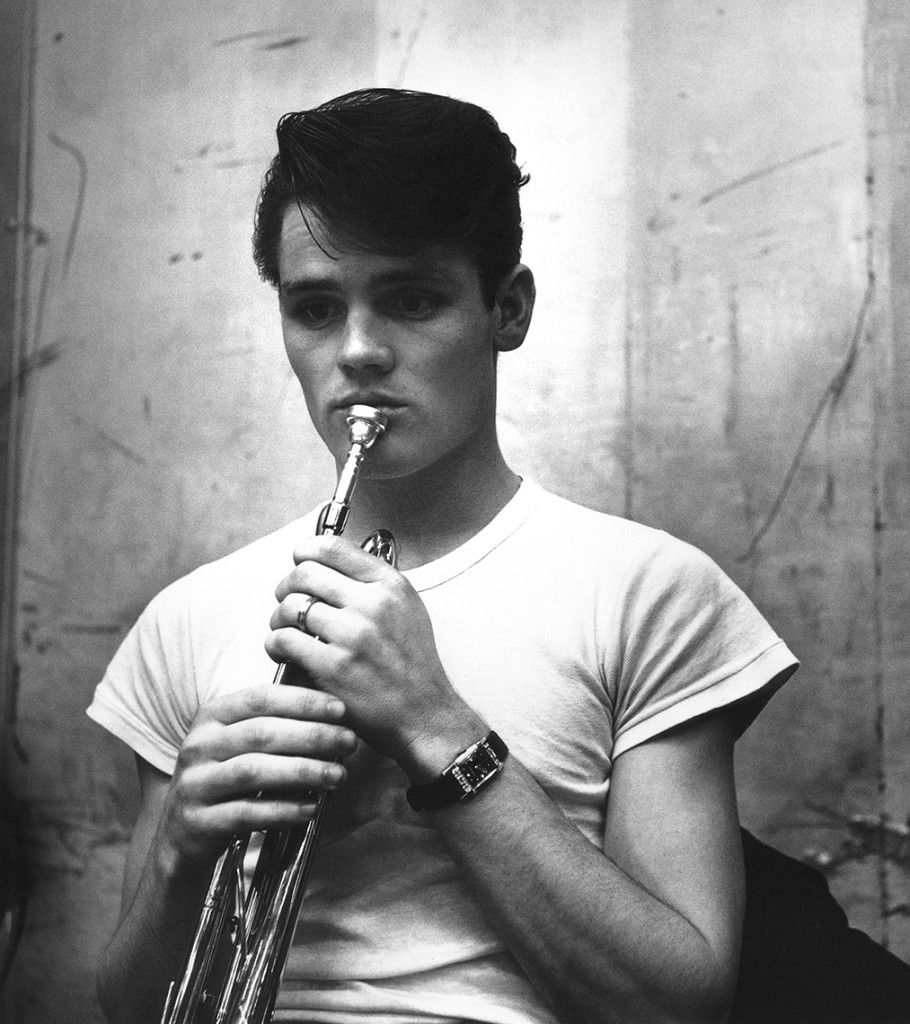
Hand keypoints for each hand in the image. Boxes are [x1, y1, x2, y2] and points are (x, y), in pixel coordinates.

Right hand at [159, 685, 358, 863]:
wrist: (182, 834)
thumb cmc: (226, 779)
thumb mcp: (239, 743)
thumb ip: (275, 723)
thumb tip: (332, 709)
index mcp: (212, 716)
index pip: (261, 699)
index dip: (303, 701)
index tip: (340, 709)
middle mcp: (198, 745)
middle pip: (260, 733)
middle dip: (312, 735)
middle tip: (349, 741)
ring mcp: (194, 784)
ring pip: (254, 771)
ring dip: (303, 772)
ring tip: (338, 775)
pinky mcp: (198, 822)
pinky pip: (246, 813)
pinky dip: (282, 810)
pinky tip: (311, 808)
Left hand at [265, 534, 484, 776]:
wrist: (425, 713)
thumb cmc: (412, 664)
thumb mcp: (407, 609)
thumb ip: (373, 584)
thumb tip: (328, 563)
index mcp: (390, 585)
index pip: (333, 547)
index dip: (306, 551)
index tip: (299, 561)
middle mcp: (373, 604)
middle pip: (305, 573)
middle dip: (286, 586)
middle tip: (287, 602)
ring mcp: (353, 635)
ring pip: (290, 606)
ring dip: (278, 618)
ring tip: (285, 631)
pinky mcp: (334, 667)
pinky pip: (284, 640)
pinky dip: (275, 644)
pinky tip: (284, 652)